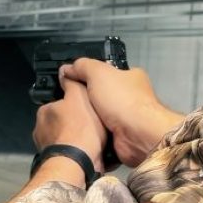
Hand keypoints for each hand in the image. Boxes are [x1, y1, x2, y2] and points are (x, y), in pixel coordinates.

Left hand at [33, 76, 107, 174]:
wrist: (78, 164)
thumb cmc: (79, 129)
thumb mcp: (79, 97)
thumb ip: (72, 84)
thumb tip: (65, 72)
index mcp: (44, 113)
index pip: (58, 104)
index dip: (74, 105)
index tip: (86, 109)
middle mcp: (41, 131)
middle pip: (62, 123)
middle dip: (75, 124)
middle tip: (92, 125)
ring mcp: (48, 150)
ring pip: (67, 140)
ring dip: (78, 140)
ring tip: (96, 141)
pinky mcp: (57, 164)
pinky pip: (71, 155)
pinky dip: (80, 154)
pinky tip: (94, 153)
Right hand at [61, 59, 185, 166]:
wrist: (137, 134)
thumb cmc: (121, 99)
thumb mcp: (98, 73)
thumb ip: (82, 67)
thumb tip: (66, 69)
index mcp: (131, 76)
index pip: (107, 72)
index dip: (89, 75)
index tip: (72, 80)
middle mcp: (132, 96)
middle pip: (103, 93)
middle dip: (87, 97)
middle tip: (68, 100)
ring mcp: (128, 117)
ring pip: (101, 113)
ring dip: (88, 115)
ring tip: (70, 115)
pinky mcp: (123, 135)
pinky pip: (102, 129)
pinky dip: (93, 130)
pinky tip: (79, 128)